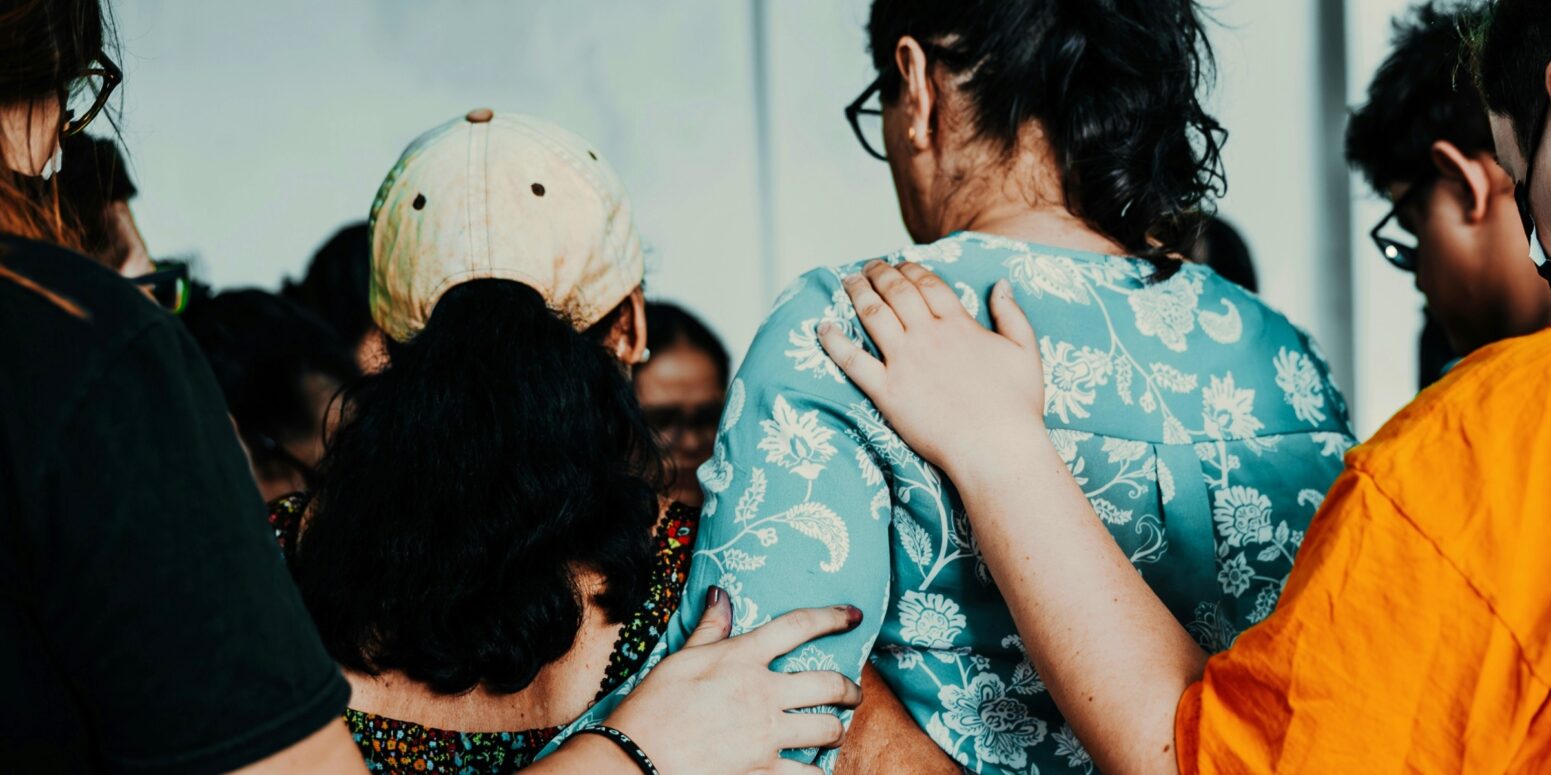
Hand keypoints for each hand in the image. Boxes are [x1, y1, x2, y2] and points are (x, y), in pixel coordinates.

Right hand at [604, 588, 864, 774]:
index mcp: (743, 658)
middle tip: (851, 693)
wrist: (637, 757)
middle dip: (849, 689)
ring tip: (834, 730)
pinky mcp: (763, 771)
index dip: (832, 617)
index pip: (798, 626)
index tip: (853, 616)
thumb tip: (721, 594)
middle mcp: (763, 693)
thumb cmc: (653, 706)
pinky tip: (814, 769)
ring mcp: (767, 735)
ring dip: (836, 729)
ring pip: (827, 729)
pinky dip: (816, 773)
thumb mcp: (680, 659)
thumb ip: (710, 630)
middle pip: (829, 684)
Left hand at [819, 260, 1045, 479]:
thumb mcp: (1026, 351)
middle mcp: (927, 337)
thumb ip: (1012, 314)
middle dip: (880, 274)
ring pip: (873, 315)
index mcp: (959, 325)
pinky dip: (835, 342)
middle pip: (896, 293)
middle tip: (869, 266)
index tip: (901, 264)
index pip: (927, 284)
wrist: (997, 449)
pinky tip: (822, 327)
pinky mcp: (886, 392)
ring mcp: (904, 363)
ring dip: (857, 293)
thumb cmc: (1017, 405)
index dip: (911, 270)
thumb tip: (1002, 284)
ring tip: (848, 281)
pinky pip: (853, 361)